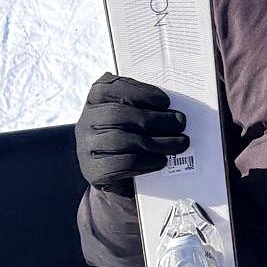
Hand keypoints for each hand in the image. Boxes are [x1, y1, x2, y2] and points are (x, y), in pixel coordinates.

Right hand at [75, 72, 188, 194]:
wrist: (117, 178)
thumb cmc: (132, 138)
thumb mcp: (135, 117)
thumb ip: (146, 106)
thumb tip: (173, 109)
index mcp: (95, 100)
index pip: (112, 88)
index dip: (141, 92)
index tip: (166, 102)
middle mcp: (86, 122)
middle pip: (119, 115)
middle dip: (156, 119)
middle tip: (181, 123)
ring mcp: (86, 148)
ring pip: (123, 140)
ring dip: (158, 142)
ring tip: (180, 143)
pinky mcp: (94, 172)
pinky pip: (123, 164)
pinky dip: (147, 161)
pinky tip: (161, 160)